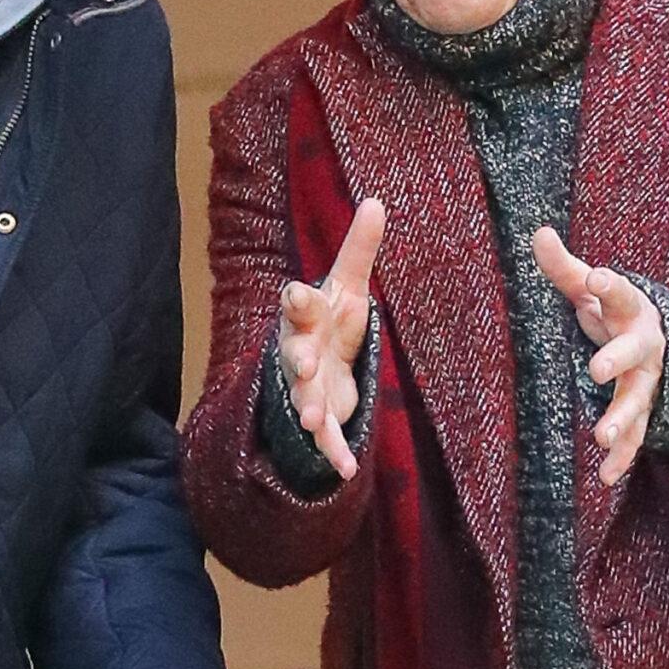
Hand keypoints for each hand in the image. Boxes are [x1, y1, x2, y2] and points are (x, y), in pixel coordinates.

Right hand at [275, 197, 386, 479]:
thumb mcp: (347, 285)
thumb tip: (376, 198)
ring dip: (309, 409)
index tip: (296, 293)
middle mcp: (300, 350)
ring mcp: (305, 388)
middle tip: (302, 365)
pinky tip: (345, 470)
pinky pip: (324, 439)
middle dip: (295, 359)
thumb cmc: (330, 320)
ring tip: (315, 421)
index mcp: (307, 315)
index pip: (298, 303)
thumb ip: (359, 249)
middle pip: (293, 353)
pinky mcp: (320, 417)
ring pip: (303, 398)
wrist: (313, 368)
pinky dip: (334, 454)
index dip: (297, 300)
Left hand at [530, 226, 662, 487]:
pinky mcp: (642, 412)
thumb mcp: (588, 287)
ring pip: (637, 401)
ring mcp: (646, 382)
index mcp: (631, 309)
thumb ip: (564, 267)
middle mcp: (644, 346)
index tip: (596, 278)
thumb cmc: (611, 311)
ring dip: (621, 419)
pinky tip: (606, 477)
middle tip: (597, 369)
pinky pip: (634, 438)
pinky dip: (622, 457)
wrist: (656, 341)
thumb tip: (536, 231)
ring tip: (601, 437)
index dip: (609, 285)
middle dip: (616, 360)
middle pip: (633, 352)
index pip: (622, 293)